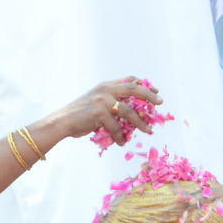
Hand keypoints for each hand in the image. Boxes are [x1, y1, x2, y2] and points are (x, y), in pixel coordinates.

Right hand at [37, 77, 163, 145]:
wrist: (62, 121)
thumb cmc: (79, 116)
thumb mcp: (96, 103)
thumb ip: (111, 104)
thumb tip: (131, 116)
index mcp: (106, 86)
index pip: (129, 80)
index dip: (143, 84)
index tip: (155, 91)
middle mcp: (106, 89)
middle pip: (133, 89)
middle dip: (149, 95)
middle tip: (160, 103)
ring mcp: (102, 100)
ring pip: (128, 111)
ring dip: (140, 122)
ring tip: (148, 130)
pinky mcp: (99, 112)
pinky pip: (116, 127)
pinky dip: (120, 136)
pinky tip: (122, 142)